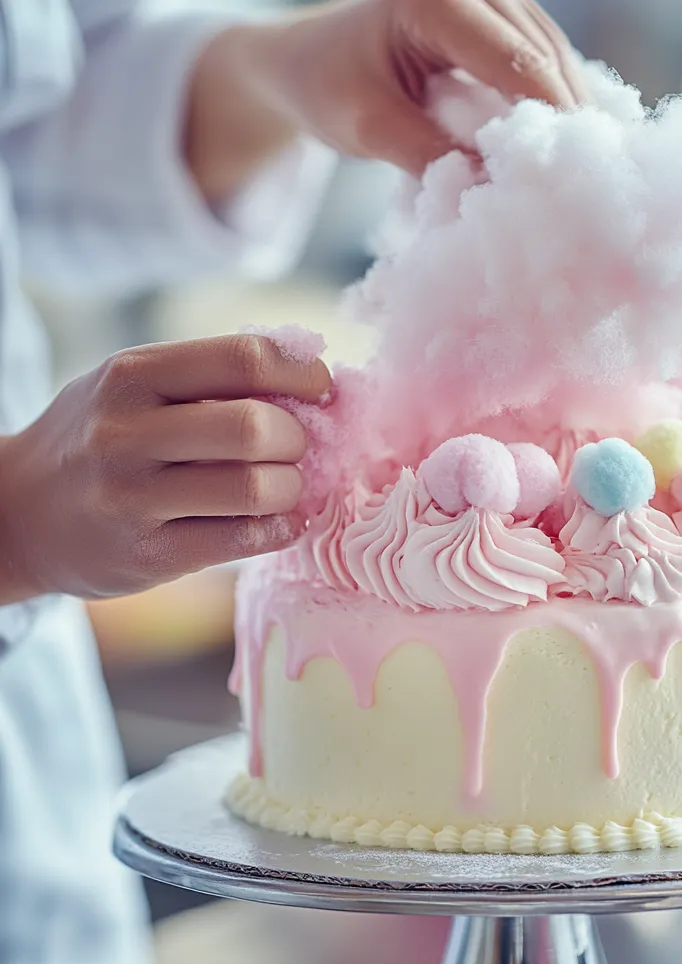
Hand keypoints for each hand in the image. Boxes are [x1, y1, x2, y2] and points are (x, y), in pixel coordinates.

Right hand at [0, 335, 329, 603]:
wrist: (18, 514)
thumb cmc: (100, 439)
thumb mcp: (134, 386)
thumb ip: (209, 377)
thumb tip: (313, 377)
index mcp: (132, 375)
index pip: (244, 358)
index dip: (301, 373)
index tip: (320, 389)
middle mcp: (126, 433)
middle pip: (255, 428)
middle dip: (297, 438)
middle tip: (294, 447)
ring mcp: (133, 499)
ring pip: (255, 489)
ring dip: (292, 488)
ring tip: (284, 487)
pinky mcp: (148, 555)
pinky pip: (244, 540)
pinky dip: (280, 529)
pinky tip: (279, 522)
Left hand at [187, 0, 585, 200]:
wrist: (307, 59)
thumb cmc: (327, 87)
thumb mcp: (369, 128)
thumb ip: (432, 154)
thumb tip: (495, 187)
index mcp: (434, 0)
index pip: (516, 61)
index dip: (552, 119)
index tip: (573, 175)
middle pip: (546, 56)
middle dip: (568, 121)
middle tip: (588, 186)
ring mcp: (492, 0)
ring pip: (554, 57)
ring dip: (569, 114)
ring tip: (587, 174)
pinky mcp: (500, 22)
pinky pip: (544, 61)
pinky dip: (555, 105)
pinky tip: (568, 146)